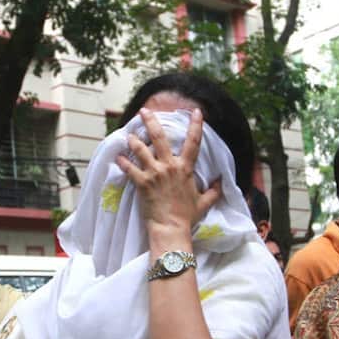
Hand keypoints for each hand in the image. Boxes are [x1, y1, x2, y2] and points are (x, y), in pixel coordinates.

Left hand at [116, 108, 220, 238]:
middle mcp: (169, 166)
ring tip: (129, 135)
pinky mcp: (142, 183)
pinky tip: (118, 157)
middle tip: (143, 111)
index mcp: (185, 168)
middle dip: (150, 121)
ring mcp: (154, 173)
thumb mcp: (204, 202)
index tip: (196, 111)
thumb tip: (221, 181)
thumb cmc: (187, 216)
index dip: (196, 125)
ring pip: (141, 150)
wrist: (171, 228)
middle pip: (159, 137)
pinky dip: (123, 162)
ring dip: (133, 141)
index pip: (193, 142)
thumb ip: (214, 191)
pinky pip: (129, 168)